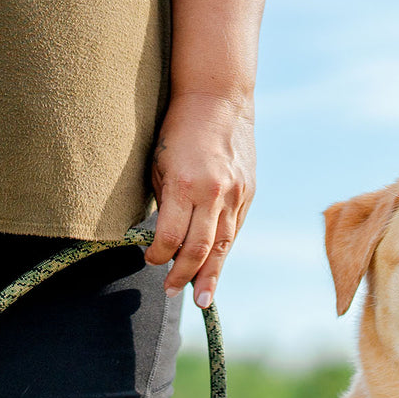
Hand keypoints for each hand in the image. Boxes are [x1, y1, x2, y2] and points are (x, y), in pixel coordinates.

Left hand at [146, 90, 254, 307]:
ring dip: (209, 275)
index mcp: (184, 184)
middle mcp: (212, 192)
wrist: (218, 100)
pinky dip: (222, 250)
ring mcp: (234, 193)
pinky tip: (214, 266)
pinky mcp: (247, 192)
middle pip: (199, 249)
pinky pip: (233, 229)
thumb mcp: (160, 165)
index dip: (159, 256)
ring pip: (222, 245)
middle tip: (172, 293)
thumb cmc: (178, 131)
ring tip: (201, 298)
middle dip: (184, 276)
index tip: (151, 262)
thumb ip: (165, 204)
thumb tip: (163, 239)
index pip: (171, 237)